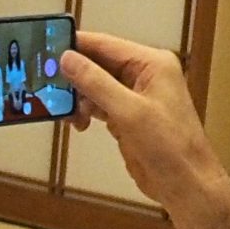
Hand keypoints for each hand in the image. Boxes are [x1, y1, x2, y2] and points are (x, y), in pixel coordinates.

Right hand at [61, 29, 227, 216]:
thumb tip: (67, 58)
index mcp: (151, 64)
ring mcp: (135, 95)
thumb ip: (96, 82)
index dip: (73, 46)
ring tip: (68, 114)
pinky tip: (79, 123)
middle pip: (96, 64)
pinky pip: (98, 104)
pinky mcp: (127, 115)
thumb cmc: (171, 147)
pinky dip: (84, 111)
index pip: (104, 44)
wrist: (185, 183)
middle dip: (72, 77)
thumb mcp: (129, 111)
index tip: (43, 51)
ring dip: (77, 98)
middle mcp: (143, 74)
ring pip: (94, 85)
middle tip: (48, 87)